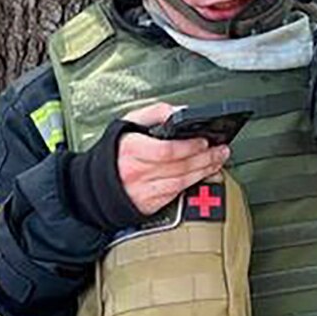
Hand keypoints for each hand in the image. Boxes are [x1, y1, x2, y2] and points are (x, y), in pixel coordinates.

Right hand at [116, 102, 229, 216]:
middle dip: (205, 158)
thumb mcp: (127, 124)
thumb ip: (153, 113)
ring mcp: (144, 190)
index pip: (166, 151)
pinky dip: (193, 184)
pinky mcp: (149, 204)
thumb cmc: (114, 152)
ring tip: (217, 161)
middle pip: (179, 167)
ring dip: (204, 171)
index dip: (188, 147)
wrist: (96, 184)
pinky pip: (176, 194)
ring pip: (181, 182)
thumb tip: (177, 111)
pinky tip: (203, 175)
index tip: (203, 141)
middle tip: (220, 150)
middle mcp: (137, 172)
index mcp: (131, 150)